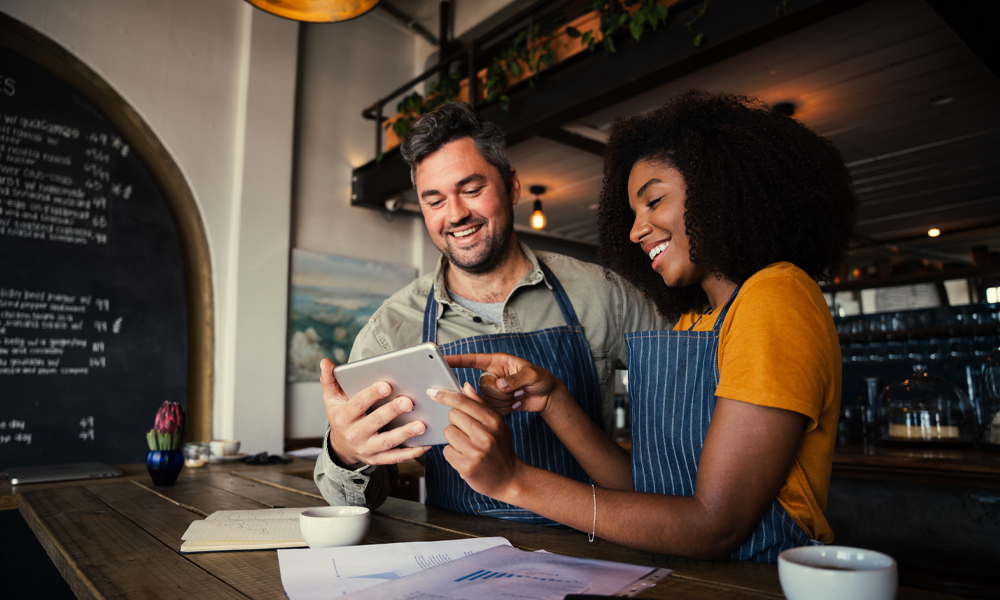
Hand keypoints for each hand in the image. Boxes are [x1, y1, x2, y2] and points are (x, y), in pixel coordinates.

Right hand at [321, 358, 429, 468]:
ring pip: (387, 442)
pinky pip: (395, 458)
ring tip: (421, 425)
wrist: (341, 447)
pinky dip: (411, 453)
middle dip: (392, 412)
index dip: (371, 394)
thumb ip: (329, 380)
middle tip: (409, 402)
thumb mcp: (331, 400)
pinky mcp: (377, 459)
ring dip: (405, 434)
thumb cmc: (342, 417)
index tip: (387, 385)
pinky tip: (425, 445)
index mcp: (344, 417)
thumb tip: (325, 361)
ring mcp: (366, 449)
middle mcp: (354, 434)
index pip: (357, 404)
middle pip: (375, 422)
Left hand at [429, 382, 524, 499]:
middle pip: (452, 415)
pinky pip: (447, 451)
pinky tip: (464, 457)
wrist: (510, 479)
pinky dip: (453, 454)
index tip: (432, 393)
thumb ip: (481, 404)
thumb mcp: (497, 424)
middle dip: (455, 422)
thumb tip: (465, 386)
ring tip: (466, 446)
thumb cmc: (501, 448)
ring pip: (448, 433)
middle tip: (466, 432)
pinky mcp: (467, 466)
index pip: (463, 402)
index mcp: (494, 421)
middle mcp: (486, 435)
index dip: (445, 396)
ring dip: (453, 438)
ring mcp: (476, 451)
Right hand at [445, 353, 566, 415]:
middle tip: (516, 390)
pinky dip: (506, 409)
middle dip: (499, 392)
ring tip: (518, 395)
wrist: (547, 396)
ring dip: (505, 402)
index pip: (473, 360)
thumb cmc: (541, 379)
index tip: (443, 360)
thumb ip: (516, 379)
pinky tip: (517, 403)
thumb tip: (500, 385)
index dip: (458, 360)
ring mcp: (493, 391)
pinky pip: (492, 410)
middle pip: (481, 387)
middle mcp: (492, 375)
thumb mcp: (532, 375)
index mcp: (497, 362)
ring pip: (486, 401)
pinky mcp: (496, 404)